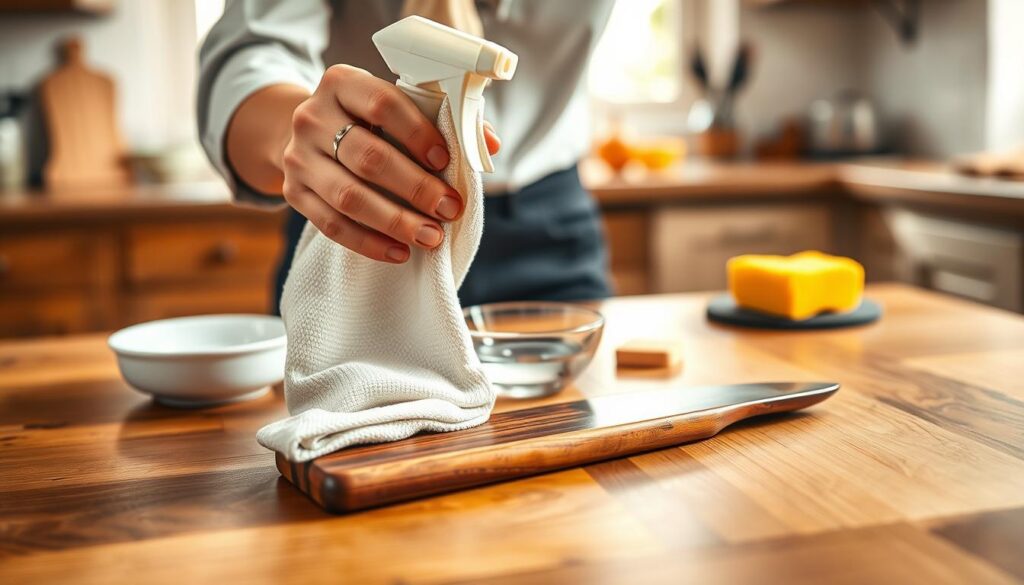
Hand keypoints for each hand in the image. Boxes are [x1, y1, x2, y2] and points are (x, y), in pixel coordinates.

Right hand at [281, 65, 499, 262]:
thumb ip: (443, 120)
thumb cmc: (369, 122)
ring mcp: (298, 157)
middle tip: (450, 209)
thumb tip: (489, 144)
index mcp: (341, 83)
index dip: (417, 133)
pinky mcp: (293, 193)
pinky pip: (331, 225)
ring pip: (348, 197)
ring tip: (431, 237)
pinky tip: (400, 252)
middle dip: (415, 188)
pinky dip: (369, 243)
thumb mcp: (398, 107)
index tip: (446, 161)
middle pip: (368, 157)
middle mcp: (312, 117)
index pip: (382, 103)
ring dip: (395, 222)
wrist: (309, 135)